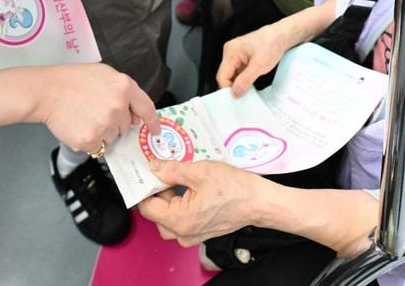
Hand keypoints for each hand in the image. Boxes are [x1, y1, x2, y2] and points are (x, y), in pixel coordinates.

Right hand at [29, 64, 158, 154]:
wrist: (47, 91)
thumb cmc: (74, 80)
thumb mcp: (105, 75)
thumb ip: (124, 92)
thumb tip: (135, 116)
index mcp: (124, 87)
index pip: (147, 108)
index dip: (152, 121)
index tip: (155, 130)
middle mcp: (118, 107)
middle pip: (126, 125)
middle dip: (115, 121)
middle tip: (96, 110)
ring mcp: (104, 125)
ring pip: (112, 137)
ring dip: (103, 132)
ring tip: (86, 116)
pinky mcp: (90, 140)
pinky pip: (98, 147)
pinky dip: (90, 140)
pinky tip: (79, 126)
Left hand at [139, 160, 267, 245]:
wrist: (258, 202)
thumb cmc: (234, 188)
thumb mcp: (200, 171)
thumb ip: (172, 170)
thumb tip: (154, 168)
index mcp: (179, 220)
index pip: (147, 207)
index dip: (146, 189)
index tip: (149, 174)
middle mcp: (183, 233)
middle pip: (156, 214)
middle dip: (158, 193)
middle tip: (166, 173)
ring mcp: (192, 235)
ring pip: (167, 218)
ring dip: (169, 200)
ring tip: (180, 180)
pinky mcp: (200, 233)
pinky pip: (181, 221)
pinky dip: (180, 206)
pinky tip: (190, 189)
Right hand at [217, 21, 297, 95]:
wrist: (282, 36)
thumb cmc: (272, 44)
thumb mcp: (260, 65)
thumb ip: (245, 80)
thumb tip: (235, 93)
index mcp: (231, 51)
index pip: (222, 76)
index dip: (228, 89)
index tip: (237, 98)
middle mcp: (230, 52)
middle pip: (226, 76)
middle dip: (233, 87)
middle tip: (243, 97)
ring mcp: (235, 54)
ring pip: (232, 75)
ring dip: (239, 83)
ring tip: (249, 90)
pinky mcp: (241, 57)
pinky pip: (238, 71)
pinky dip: (243, 79)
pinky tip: (250, 83)